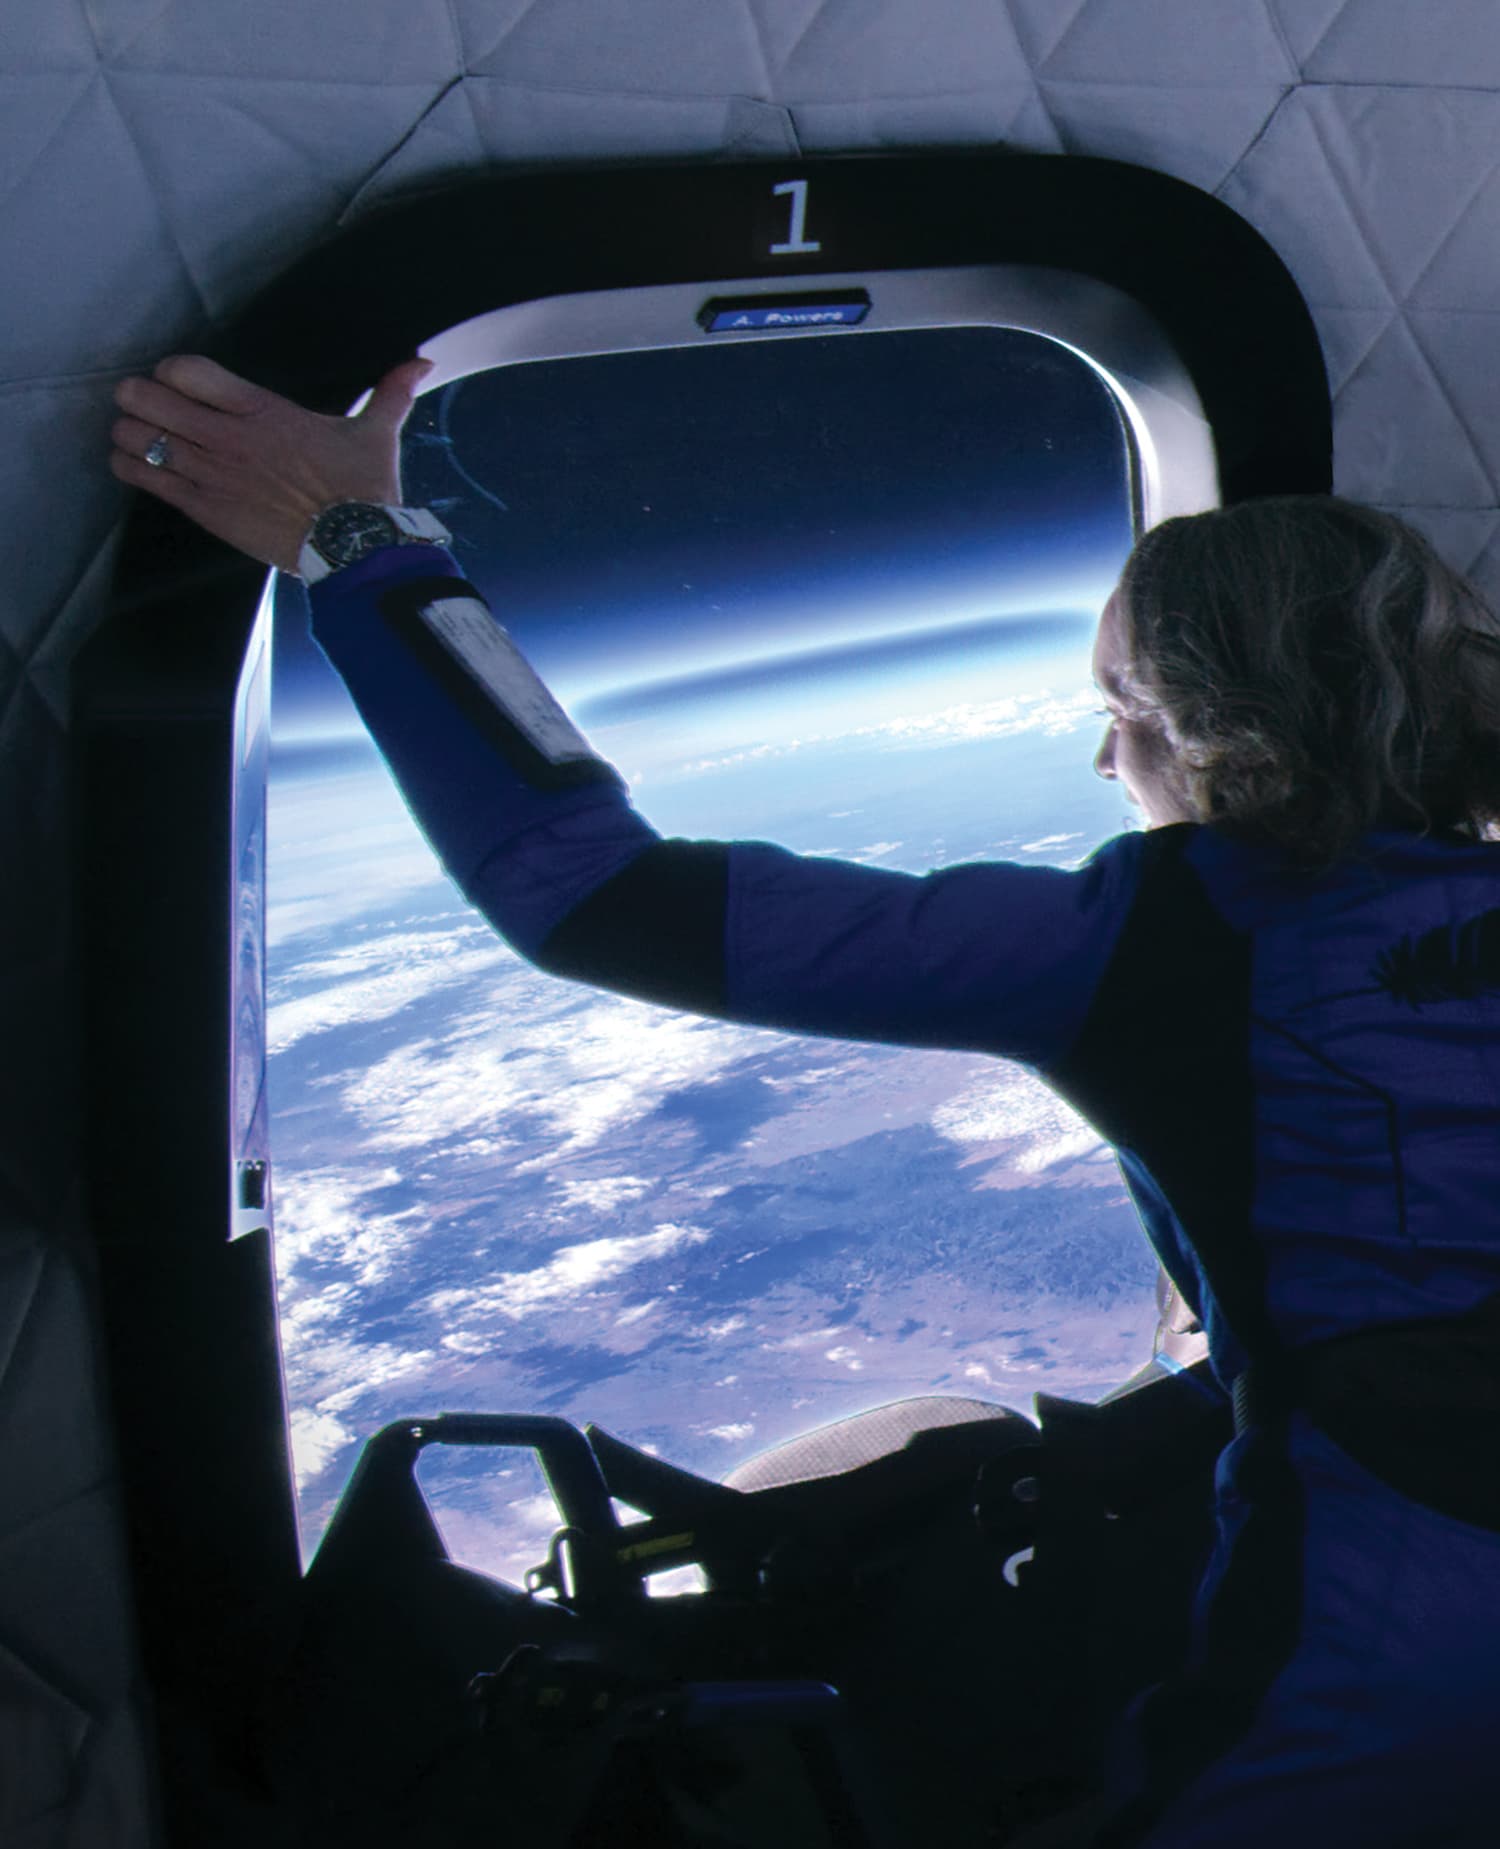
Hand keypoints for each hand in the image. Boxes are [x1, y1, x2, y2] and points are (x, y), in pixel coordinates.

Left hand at [109, 353, 434, 574]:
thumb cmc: (364, 490)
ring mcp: (213, 475)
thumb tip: (420, 364)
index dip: (169, 370)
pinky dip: (130, 467)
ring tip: (130, 433)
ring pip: (139, 438)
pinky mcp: (207, 511)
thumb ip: (390, 393)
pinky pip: (147, 480)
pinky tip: (127, 462)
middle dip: (136, 396)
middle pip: (149, 399)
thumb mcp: (377, 434)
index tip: (173, 379)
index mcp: (261, 410)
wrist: (357, 549)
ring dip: (128, 432)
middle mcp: (228, 437)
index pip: (185, 371)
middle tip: (139, 400)